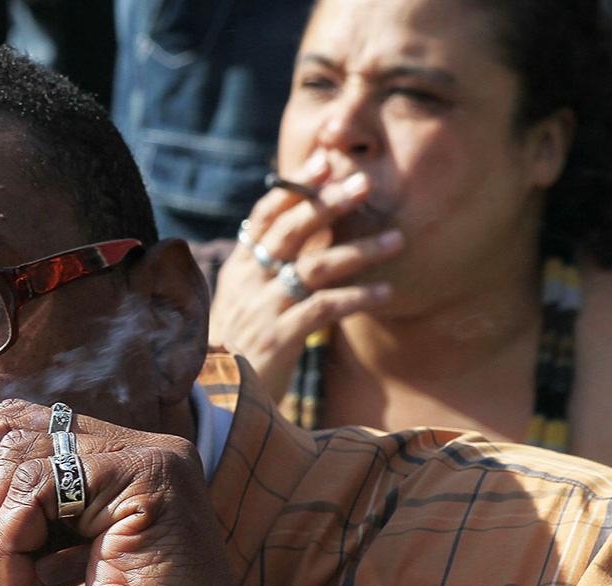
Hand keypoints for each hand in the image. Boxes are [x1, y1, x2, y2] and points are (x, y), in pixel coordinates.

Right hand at [208, 152, 402, 400]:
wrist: (215, 399)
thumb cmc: (237, 348)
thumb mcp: (242, 303)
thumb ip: (264, 269)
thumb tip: (296, 232)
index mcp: (239, 267)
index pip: (266, 215)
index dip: (296, 188)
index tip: (326, 161)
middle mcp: (248, 281)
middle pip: (292, 230)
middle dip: (330, 204)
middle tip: (365, 184)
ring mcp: (263, 308)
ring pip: (314, 266)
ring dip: (359, 250)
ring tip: (396, 241)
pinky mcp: (279, 338)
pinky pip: (324, 308)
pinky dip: (357, 298)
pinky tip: (385, 293)